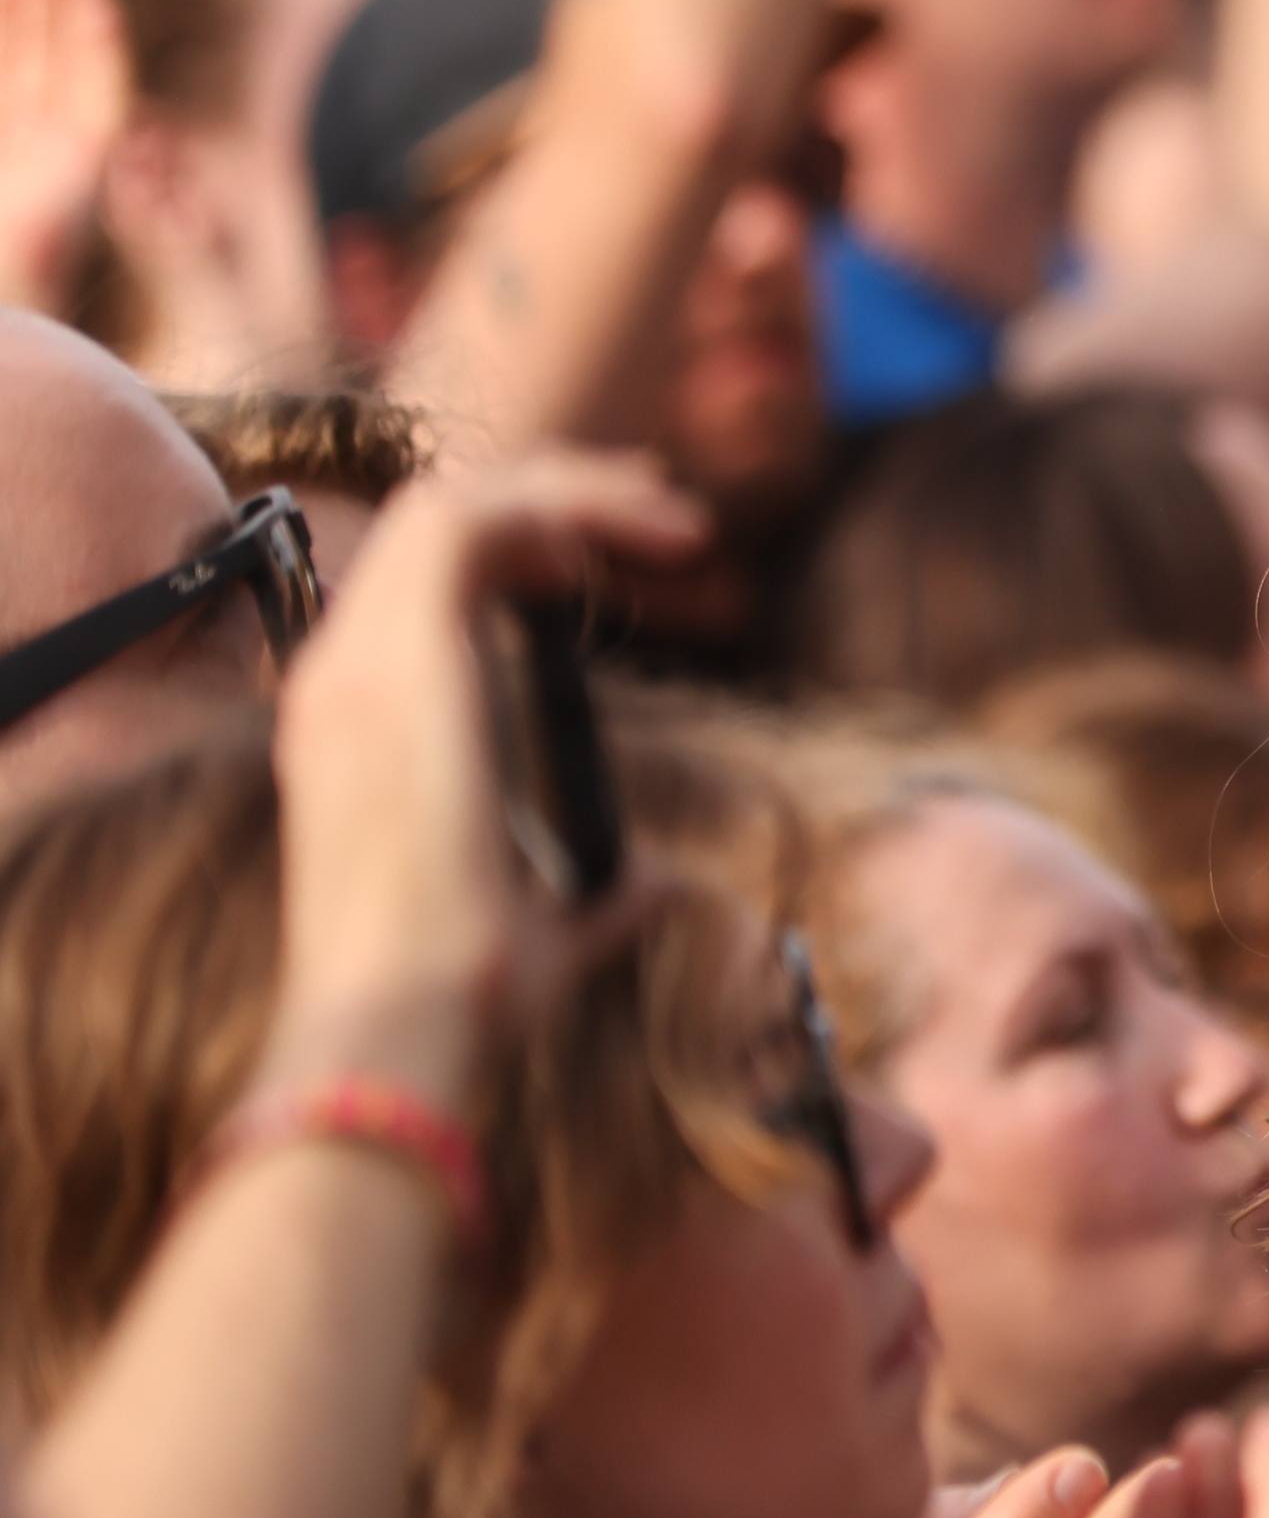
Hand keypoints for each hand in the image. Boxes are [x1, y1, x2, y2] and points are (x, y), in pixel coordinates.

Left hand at [0, 0, 128, 316]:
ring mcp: (55, 152)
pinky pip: (100, 95)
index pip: (6, 55)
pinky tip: (97, 1)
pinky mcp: (80, 168)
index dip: (7, 5)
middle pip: (41, 48)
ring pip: (72, 61)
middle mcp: (25, 139)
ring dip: (78, 1)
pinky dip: (100, 46)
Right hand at [262, 455, 708, 1109]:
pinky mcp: (396, 657)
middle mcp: (343, 680)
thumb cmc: (465, 998)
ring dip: (571, 491)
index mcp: (363, 727)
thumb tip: (658, 887)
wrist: (403, 1026)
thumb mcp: (550, 924)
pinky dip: (557, 505)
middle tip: (670, 512)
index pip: (427, 589)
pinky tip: (634, 538)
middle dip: (557, 495)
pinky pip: (465, 522)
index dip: (527, 550)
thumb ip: (598, 895)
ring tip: (676, 521)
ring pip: (450, 502)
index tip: (621, 561)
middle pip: (437, 524)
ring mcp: (358, 664)